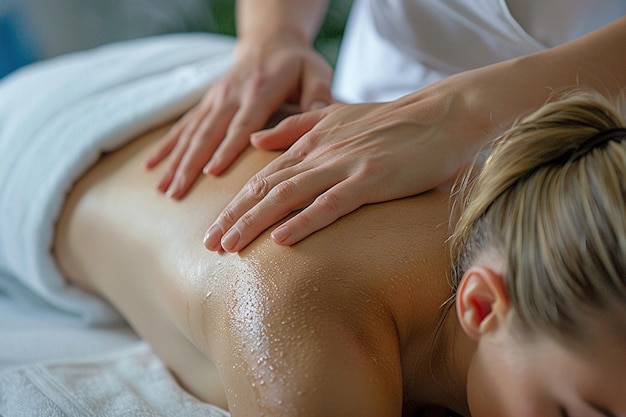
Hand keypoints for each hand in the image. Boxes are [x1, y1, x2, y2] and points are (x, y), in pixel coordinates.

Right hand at [145, 36, 332, 198]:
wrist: (270, 40)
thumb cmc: (297, 62)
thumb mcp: (315, 71)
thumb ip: (318, 94)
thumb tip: (320, 118)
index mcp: (259, 91)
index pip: (241, 125)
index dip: (226, 149)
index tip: (210, 173)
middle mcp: (231, 95)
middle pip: (208, 133)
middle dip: (190, 164)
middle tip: (176, 193)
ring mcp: (215, 98)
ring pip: (191, 132)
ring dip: (175, 161)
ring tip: (162, 189)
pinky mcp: (207, 102)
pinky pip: (183, 125)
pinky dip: (167, 146)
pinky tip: (152, 166)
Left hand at [204, 94, 471, 252]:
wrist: (443, 115)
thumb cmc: (395, 122)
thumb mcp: (338, 116)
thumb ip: (295, 128)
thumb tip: (257, 140)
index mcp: (313, 142)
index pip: (266, 177)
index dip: (237, 203)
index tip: (215, 226)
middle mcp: (321, 153)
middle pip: (266, 188)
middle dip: (233, 217)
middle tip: (208, 245)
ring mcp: (345, 165)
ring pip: (288, 196)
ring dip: (254, 222)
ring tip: (228, 247)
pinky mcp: (371, 179)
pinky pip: (330, 204)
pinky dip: (303, 221)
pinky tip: (280, 240)